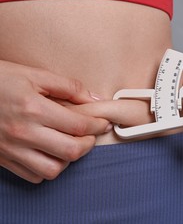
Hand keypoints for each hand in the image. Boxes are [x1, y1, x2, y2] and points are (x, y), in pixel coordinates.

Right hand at [0, 61, 110, 182]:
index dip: (98, 126)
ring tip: (69, 144)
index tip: (103, 123)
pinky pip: (32, 176)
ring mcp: (11, 149)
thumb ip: (68, 87)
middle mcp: (23, 132)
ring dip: (67, 159)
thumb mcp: (34, 75)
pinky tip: (49, 153)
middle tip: (90, 135)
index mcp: (34, 109)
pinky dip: (47, 168)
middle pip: (71, 151)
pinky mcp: (3, 159)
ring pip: (52, 170)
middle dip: (88, 144)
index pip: (79, 126)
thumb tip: (94, 99)